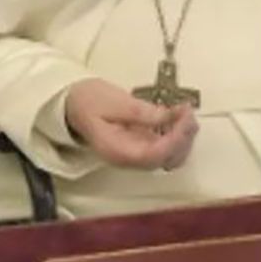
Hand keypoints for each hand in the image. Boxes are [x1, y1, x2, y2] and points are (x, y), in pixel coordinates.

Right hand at [63, 78, 199, 169]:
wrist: (73, 104)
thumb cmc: (89, 101)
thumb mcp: (113, 101)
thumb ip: (140, 112)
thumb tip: (167, 116)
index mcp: (117, 151)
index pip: (154, 155)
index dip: (175, 138)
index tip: (184, 115)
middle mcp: (129, 159)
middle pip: (167, 160)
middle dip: (184, 137)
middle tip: (187, 110)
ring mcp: (136, 155)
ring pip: (171, 157)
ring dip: (184, 137)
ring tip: (185, 112)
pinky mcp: (142, 146)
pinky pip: (166, 149)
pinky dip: (178, 135)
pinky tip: (178, 116)